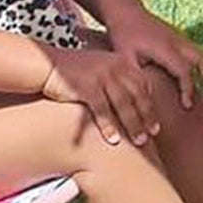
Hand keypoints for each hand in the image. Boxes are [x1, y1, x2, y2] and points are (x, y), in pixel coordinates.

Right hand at [41, 43, 161, 146]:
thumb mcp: (100, 67)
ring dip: (132, 124)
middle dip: (146, 116)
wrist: (46, 65)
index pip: (142, 85)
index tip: (157, 122)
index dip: (151, 104)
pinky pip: (101, 110)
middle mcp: (114, 67)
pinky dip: (108, 126)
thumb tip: (133, 98)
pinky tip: (114, 140)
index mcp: (121, 62)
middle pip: (136, 95)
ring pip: (122, 104)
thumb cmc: (75, 71)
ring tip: (139, 141)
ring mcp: (101, 76)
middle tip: (153, 134)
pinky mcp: (86, 86)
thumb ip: (118, 78)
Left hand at [106, 6, 202, 110]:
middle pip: (202, 60)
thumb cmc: (123, 36)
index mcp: (165, 48)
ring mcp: (180, 39)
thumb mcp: (124, 57)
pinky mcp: (179, 39)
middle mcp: (177, 42)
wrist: (126, 11)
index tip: (187, 106)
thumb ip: (134, 77)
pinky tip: (202, 82)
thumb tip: (141, 99)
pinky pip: (197, 54)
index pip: (183, 71)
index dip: (187, 89)